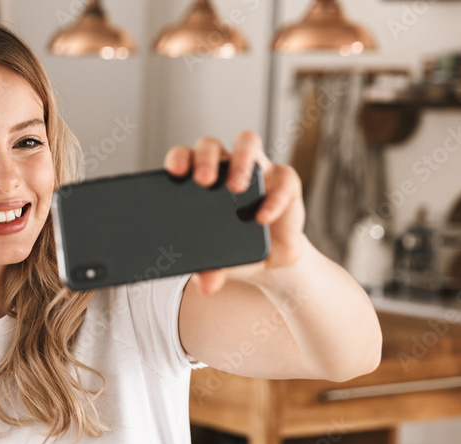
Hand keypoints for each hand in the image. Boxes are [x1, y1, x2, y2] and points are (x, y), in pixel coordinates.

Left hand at [164, 130, 305, 294]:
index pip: (184, 157)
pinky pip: (282, 179)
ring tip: (236, 187)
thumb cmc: (235, 251)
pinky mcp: (284, 181)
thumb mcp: (217, 262)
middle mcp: (225, 168)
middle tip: (204, 181)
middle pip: (211, 144)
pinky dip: (273, 199)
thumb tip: (205, 284)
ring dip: (240, 160)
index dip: (179, 158)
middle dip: (206, 158)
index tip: (175, 172)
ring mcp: (256, 170)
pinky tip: (262, 218)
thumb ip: (207, 270)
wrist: (271, 261)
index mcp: (201, 180)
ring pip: (247, 142)